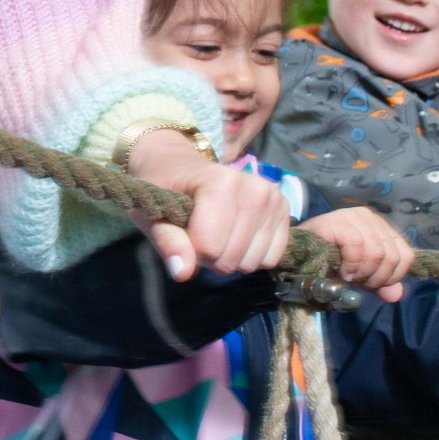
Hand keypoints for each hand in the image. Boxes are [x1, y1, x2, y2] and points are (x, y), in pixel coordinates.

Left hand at [126, 133, 293, 279]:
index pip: (211, 247)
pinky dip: (252, 256)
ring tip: (218, 233)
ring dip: (231, 258)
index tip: (183, 231)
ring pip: (253, 262)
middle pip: (233, 258)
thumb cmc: (165, 189)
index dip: (192, 250)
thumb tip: (182, 272)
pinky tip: (238, 237)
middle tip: (199, 233)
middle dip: (211, 257)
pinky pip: (271, 258)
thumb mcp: (154, 214)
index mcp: (221, 183)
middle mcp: (255, 188)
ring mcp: (274, 199)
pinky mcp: (284, 211)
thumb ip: (168, 242)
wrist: (181, 166)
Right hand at [302, 206, 412, 302]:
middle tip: (356, 282)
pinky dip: (351, 264)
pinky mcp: (339, 220)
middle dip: (375, 277)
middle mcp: (370, 216)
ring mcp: (354, 216)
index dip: (392, 277)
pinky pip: (357, 245)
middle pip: (392, 256)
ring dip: (362, 273)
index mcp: (381, 227)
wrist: (297, 254)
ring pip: (377, 252)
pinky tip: (342, 271)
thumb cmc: (330, 262)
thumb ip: (382, 283)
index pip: (406, 255)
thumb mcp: (361, 275)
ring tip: (348, 276)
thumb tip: (396, 294)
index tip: (371, 284)